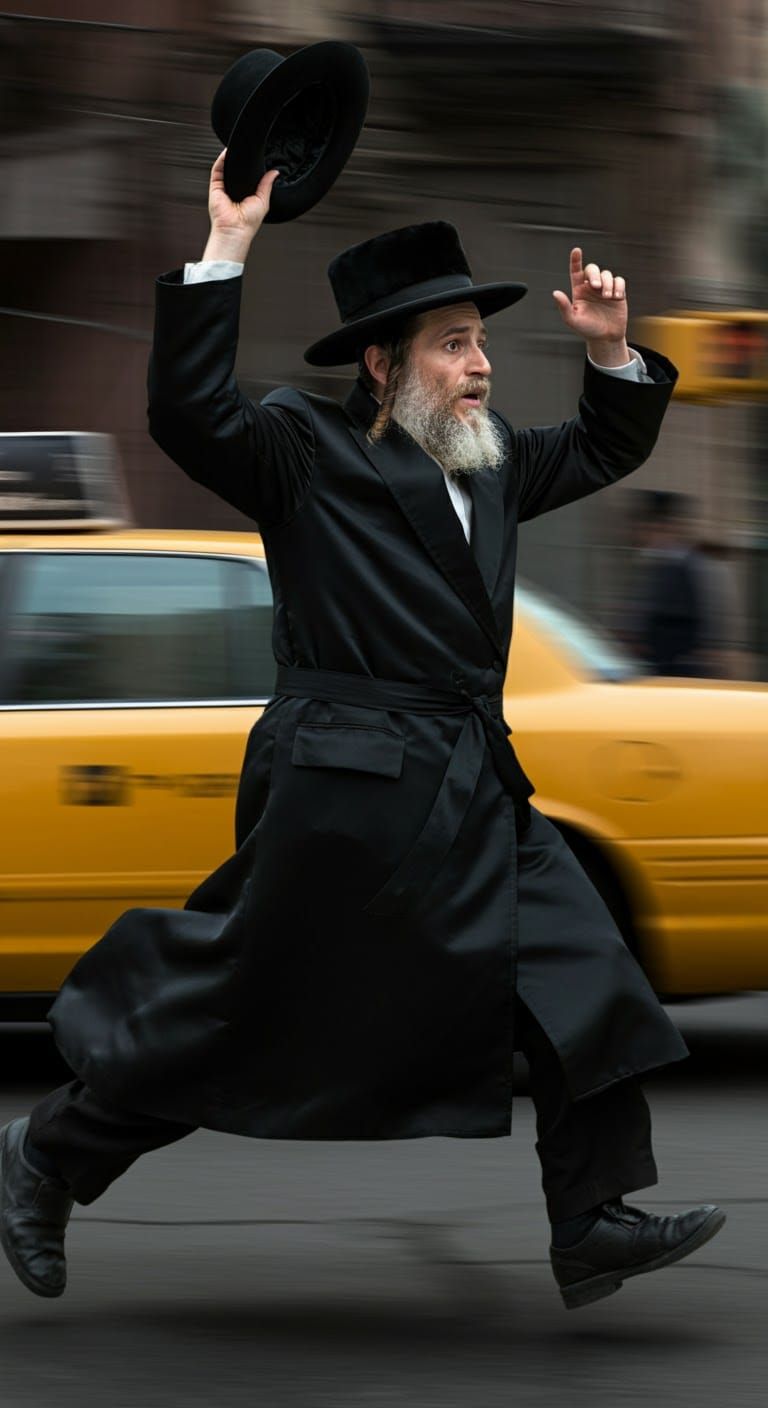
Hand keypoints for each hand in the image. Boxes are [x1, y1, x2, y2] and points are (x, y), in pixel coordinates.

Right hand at [202, 151, 280, 261]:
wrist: (235, 229)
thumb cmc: (248, 222)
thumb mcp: (263, 200)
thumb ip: (267, 185)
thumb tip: (274, 173)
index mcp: (245, 194)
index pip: (247, 177)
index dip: (251, 166)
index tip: (256, 157)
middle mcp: (234, 190)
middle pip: (236, 171)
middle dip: (241, 160)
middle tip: (247, 150)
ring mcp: (224, 188)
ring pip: (225, 168)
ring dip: (230, 157)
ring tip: (238, 148)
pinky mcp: (215, 187)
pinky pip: (217, 170)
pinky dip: (221, 160)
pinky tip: (227, 153)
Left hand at [552, 248, 628, 362]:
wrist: (605, 338)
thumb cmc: (587, 329)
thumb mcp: (573, 320)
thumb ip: (564, 307)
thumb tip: (555, 293)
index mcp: (578, 290)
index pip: (576, 271)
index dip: (575, 260)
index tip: (576, 250)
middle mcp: (591, 287)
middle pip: (592, 269)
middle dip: (595, 275)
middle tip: (597, 287)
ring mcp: (605, 288)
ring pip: (607, 274)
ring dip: (607, 284)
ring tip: (608, 297)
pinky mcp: (618, 292)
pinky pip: (619, 281)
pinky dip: (618, 286)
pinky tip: (616, 297)